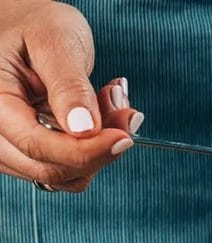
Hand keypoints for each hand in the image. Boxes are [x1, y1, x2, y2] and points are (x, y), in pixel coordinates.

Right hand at [0, 0, 142, 190]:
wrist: (28, 25)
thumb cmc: (34, 24)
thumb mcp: (54, 42)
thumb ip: (69, 86)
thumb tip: (84, 130)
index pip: (37, 146)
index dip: (86, 151)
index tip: (123, 138)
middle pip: (51, 169)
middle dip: (98, 148)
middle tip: (123, 110)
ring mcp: (14, 145)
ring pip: (65, 174)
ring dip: (100, 148)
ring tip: (109, 101)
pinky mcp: (35, 149)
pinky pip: (70, 167)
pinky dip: (96, 148)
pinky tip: (102, 115)